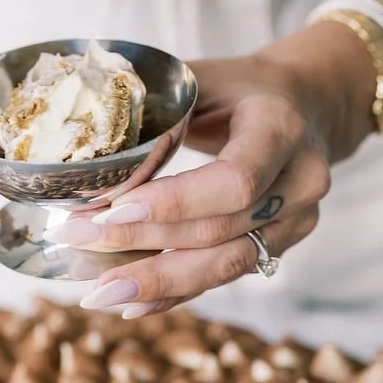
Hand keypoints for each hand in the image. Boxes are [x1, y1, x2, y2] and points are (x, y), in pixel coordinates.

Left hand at [48, 24, 374, 316]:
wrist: (303, 105)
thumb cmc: (238, 89)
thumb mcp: (201, 78)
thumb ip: (153, 106)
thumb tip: (80, 143)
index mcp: (282, 128)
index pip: (234, 179)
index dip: (175, 202)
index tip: (113, 209)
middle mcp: (301, 180)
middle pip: (220, 229)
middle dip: (144, 241)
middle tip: (79, 241)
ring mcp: (297, 221)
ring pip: (225, 264)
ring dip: (157, 281)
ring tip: (99, 291)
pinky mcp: (280, 247)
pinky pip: (225, 277)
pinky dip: (176, 293)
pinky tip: (132, 304)